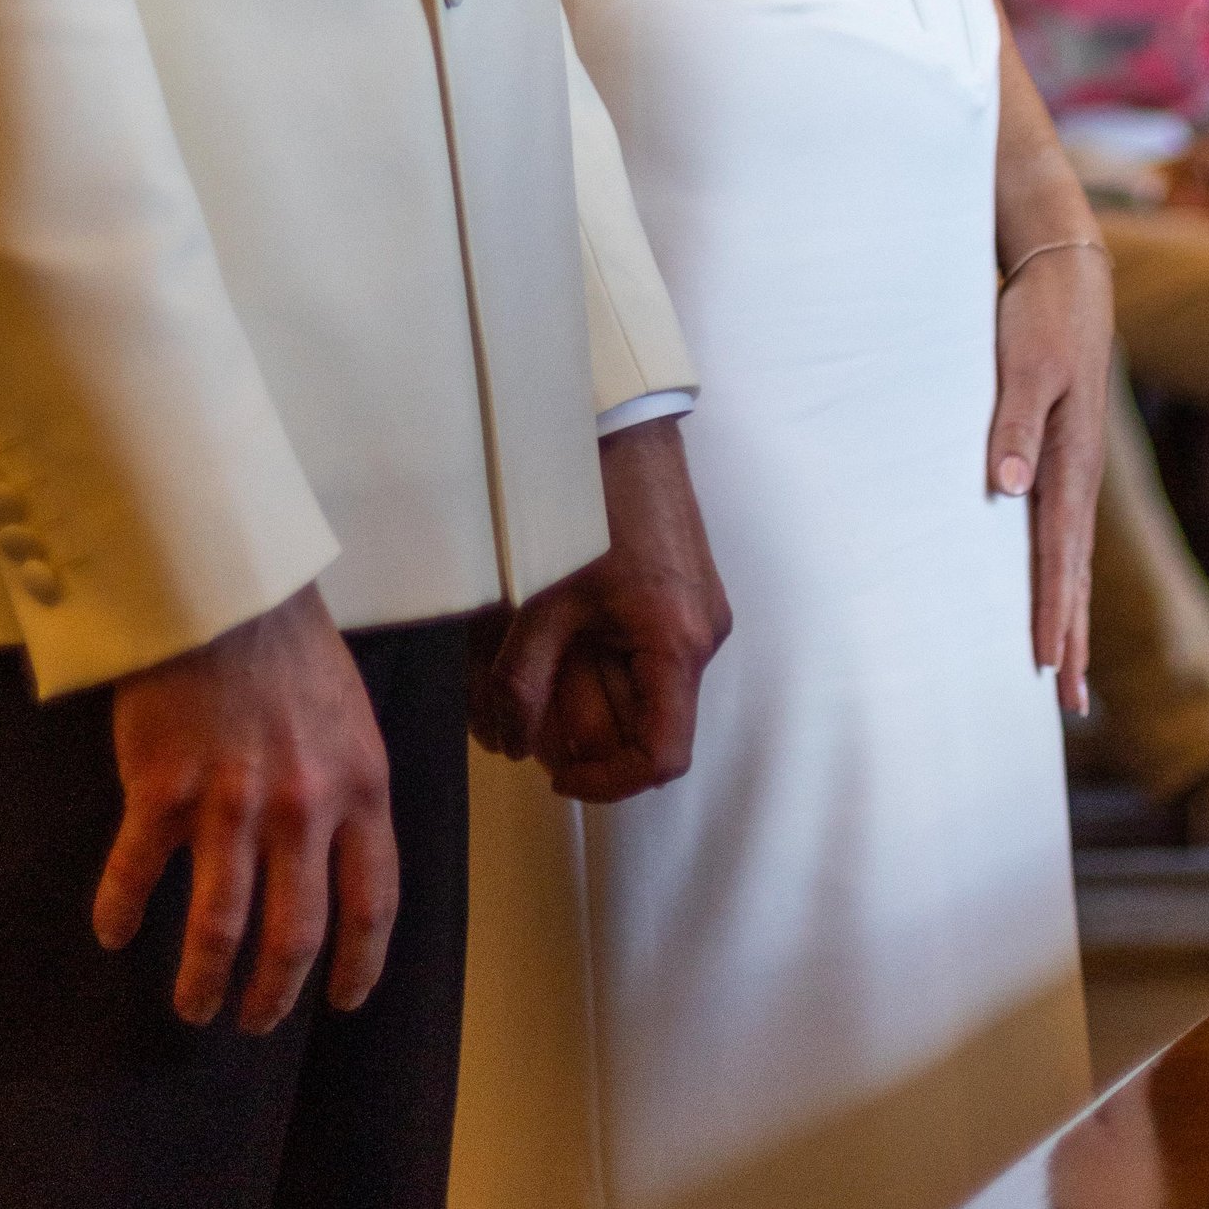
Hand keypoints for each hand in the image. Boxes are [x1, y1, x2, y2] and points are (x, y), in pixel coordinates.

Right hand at [98, 582, 395, 1033]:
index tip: (342, 1000)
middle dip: (273, 994)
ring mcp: (231, 802)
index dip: (357, 966)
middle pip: (293, 936)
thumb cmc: (287, 639)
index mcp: (359, 786)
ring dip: (203, 979)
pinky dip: (121, 911)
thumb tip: (338, 857)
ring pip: (219, 927)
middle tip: (254, 1020)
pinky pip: (138, 874)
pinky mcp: (162, 787)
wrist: (220, 578)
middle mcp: (302, 808)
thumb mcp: (349, 715)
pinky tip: (112, 931)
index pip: (371, 904)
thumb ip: (347, 787)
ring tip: (194, 1004)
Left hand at [467, 419, 730, 802]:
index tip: (558, 775)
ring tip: (545, 675)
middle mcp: (702, 637)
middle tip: (537, 721)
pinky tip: (569, 639)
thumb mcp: (545, 599)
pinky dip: (612, 663)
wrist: (625, 428)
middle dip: (594, 737)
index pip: (662, 756)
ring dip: (600, 697)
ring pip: (652, 690)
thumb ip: (521, 679)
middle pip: (655, 724)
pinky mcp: (688, 593)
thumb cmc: (588, 507)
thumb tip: (507, 746)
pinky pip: (655, 655)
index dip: (609, 781)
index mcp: (678, 644)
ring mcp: (700, 614)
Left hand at [991, 245, 1111, 710]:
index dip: (1053, 613)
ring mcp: (1075, 467)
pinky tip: (1052, 592)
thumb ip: (1015, 424)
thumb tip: (1007, 490)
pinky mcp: (1063, 453)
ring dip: (1069, 612)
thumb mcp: (1025, 362)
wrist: (1068, 272)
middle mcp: (1078, 474)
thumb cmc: (1040, 316)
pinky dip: (1059, 571)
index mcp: (1070, 461)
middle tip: (1072, 703)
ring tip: (1068, 670)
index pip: (1060, 554)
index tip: (1048, 667)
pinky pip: (1062, 529)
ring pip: (1071, 556)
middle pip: (1075, 570)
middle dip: (1071, 636)